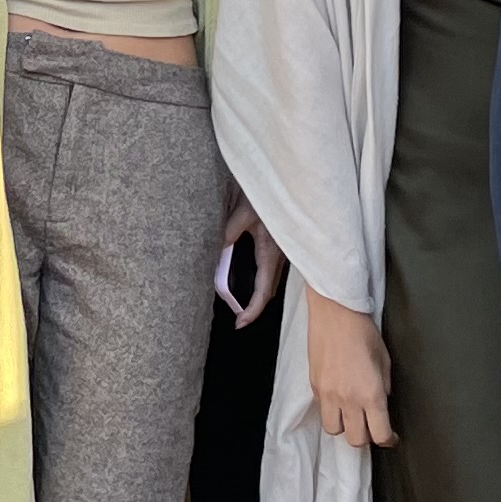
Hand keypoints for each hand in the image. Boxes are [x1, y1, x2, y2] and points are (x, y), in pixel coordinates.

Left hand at [214, 192, 282, 320]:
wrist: (287, 178)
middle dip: (255, 307)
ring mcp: (284, 250)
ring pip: (273, 279)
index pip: (263, 291)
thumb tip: (213, 252)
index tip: (239, 323)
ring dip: (259, 293)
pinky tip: (250, 276)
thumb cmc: (266, 193)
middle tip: (238, 317)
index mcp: (271, 252)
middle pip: (269, 290)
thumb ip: (228, 233)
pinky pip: (273, 268)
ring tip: (241, 302)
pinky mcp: (282, 243)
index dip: (253, 311)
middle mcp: (281, 255)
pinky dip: (262, 279)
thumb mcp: (243, 212)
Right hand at [303, 287, 392, 449]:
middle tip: (372, 426)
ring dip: (345, 427)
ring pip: (335, 430)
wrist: (335, 313)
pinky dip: (332, 411)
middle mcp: (348, 399)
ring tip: (351, 415)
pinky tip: (338, 400)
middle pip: (356, 440)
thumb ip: (384, 387)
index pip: (380, 434)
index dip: (389, 440)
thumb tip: (382, 401)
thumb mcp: (384, 361)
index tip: (391, 436)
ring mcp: (328, 394)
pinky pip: (322, 411)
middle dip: (367, 437)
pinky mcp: (314, 386)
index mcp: (371, 393)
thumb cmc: (363, 332)